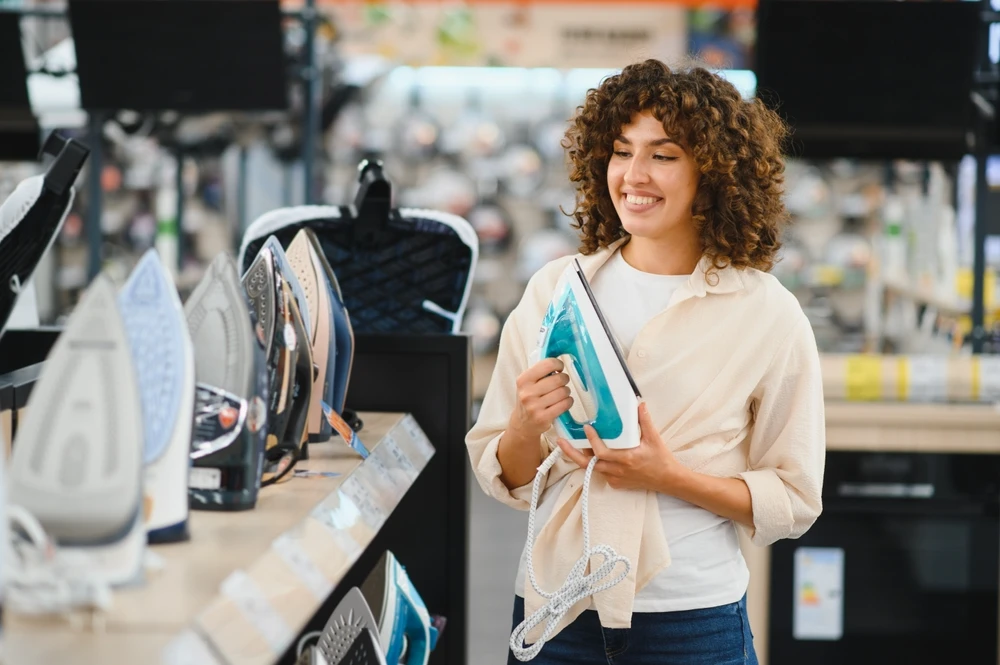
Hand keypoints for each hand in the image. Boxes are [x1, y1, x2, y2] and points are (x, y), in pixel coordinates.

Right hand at [509, 357, 573, 437]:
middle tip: (562, 382)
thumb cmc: (529, 399)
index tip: (559, 368)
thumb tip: (558, 362)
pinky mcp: (543, 418)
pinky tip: (564, 402)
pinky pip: (565, 404)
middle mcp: (527, 393)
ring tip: (561, 393)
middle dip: (564, 379)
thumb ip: (540, 372)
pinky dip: (568, 401)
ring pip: (563, 392)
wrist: (523, 423)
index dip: (558, 364)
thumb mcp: (528, 383)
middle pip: (558, 379)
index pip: (547, 364)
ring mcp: (534, 407)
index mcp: (523, 380)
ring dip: (566, 392)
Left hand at [556, 401, 687, 492]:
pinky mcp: (615, 484)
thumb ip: (645, 421)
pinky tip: (589, 453)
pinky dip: (593, 463)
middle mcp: (617, 471)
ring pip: (591, 469)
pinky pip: (599, 473)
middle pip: (588, 464)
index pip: (602, 452)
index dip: (592, 441)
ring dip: (580, 457)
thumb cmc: (661, 460)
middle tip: (560, 441)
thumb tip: (639, 404)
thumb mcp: (654, 439)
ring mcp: (615, 479)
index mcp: (626, 459)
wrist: (668, 480)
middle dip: (571, 453)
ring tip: (568, 444)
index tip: (586, 427)